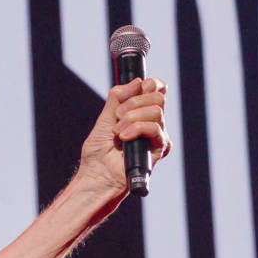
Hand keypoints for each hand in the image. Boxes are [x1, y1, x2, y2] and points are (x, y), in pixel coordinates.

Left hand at [76, 75, 169, 200]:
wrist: (97, 176)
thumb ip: (118, 98)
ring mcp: (158, 135)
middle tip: (117, 116)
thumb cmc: (98, 153)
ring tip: (117, 132)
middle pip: (158, 97)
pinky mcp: (160, 149)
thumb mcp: (104, 118)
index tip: (135, 88)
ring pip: (156, 111)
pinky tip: (123, 138)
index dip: (150, 84)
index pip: (157, 89)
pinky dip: (137, 128)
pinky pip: (155, 128)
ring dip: (132, 117)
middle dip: (135, 102)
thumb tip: (137, 81)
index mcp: (142, 112)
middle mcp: (154, 122)